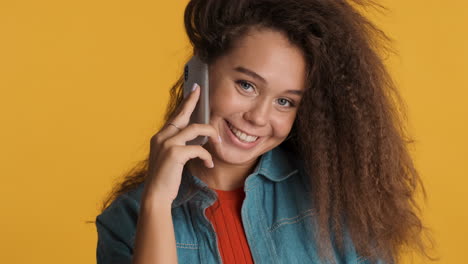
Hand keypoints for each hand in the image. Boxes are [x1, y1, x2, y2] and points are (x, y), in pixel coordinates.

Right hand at [143, 83, 220, 202]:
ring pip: (195, 129)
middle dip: (192, 101)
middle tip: (199, 91)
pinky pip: (198, 149)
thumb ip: (178, 146)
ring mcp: (167, 144)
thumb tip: (196, 138)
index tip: (194, 91)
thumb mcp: (170, 158)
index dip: (185, 104)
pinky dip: (206, 156)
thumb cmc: (165, 179)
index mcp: (160, 137)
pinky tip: (209, 163)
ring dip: (210, 133)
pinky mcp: (175, 153)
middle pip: (182, 114)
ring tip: (217, 140)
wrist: (156, 195)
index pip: (175, 117)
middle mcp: (161, 137)